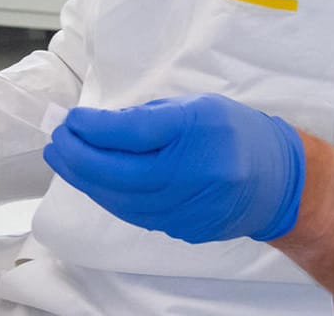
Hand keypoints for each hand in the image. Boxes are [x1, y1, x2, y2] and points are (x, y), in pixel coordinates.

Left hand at [43, 93, 304, 243]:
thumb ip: (147, 116)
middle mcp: (191, 173)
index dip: (93, 128)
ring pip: (121, 199)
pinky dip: (107, 196)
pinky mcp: (182, 228)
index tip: (72, 119)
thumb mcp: (195, 105)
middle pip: (118, 172)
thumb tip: (97, 125)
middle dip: (78, 157)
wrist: (277, 181)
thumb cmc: (233, 132)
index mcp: (195, 132)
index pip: (131, 133)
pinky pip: (134, 213)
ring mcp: (187, 206)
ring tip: (63, 159)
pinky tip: (91, 181)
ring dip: (85, 180)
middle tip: (57, 141)